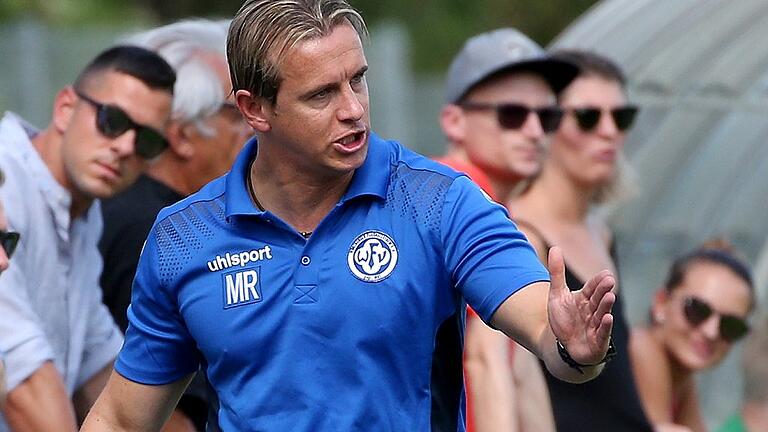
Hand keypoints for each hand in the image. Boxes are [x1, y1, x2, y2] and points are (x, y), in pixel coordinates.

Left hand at [546, 246, 614, 364]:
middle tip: (609, 280)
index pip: (592, 288)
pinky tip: (608, 318)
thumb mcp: (557, 295)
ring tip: (610, 296)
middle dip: (603, 290)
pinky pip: (602, 332)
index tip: (605, 274)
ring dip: (606, 306)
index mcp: (585, 299)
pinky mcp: (597, 341)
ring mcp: (596, 325)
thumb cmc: (564, 319)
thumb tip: (555, 248)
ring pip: (601, 314)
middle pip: (598, 299)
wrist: (565, 346)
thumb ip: (556, 272)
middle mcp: (593, 310)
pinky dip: (605, 326)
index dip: (597, 282)